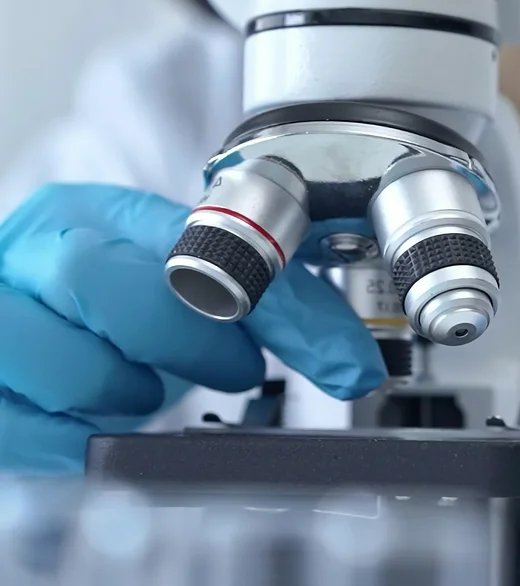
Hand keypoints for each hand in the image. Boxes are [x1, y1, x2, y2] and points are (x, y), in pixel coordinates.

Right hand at [0, 184, 386, 473]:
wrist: (18, 326)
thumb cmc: (105, 313)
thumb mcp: (186, 291)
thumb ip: (271, 312)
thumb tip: (351, 364)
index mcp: (95, 213)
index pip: (198, 240)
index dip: (274, 303)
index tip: (336, 356)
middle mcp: (33, 253)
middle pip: (98, 281)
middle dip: (183, 340)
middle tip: (228, 368)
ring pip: (66, 363)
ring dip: (124, 393)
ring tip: (139, 390)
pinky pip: (27, 428)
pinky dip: (78, 439)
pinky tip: (92, 419)